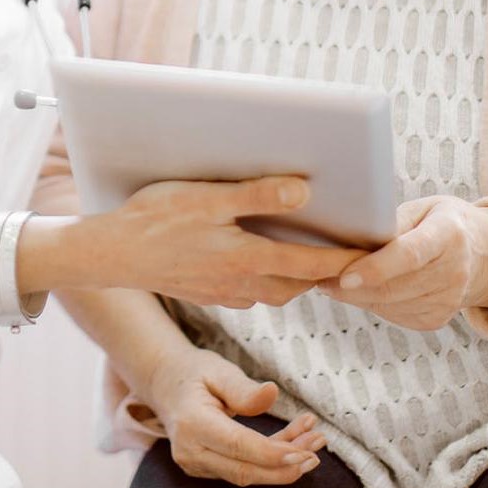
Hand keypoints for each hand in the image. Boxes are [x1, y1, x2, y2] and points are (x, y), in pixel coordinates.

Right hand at [91, 176, 364, 307]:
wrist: (110, 253)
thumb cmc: (154, 218)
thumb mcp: (206, 197)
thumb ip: (256, 195)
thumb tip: (304, 194)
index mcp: (247, 259)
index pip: (312, 263)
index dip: (347, 260)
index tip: (376, 254)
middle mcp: (241, 283)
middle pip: (300, 283)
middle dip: (329, 271)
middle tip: (355, 254)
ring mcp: (224, 293)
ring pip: (277, 290)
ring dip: (300, 276)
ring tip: (317, 255)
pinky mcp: (208, 293)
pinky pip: (252, 291)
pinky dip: (271, 278)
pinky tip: (266, 260)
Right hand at [147, 346, 324, 485]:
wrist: (167, 383)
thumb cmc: (194, 372)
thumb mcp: (218, 369)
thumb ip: (244, 388)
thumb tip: (272, 394)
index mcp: (192, 422)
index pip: (238, 446)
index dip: (273, 453)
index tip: (304, 452)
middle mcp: (191, 450)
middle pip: (244, 469)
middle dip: (284, 465)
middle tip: (316, 451)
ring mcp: (196, 463)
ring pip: (245, 472)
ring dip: (281, 463)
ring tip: (311, 443)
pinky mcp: (205, 466)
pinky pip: (240, 468)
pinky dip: (268, 459)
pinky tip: (291, 443)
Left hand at [319, 197, 487, 329]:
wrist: (482, 252)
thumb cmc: (439, 220)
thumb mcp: (421, 208)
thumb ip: (391, 223)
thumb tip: (348, 237)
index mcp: (449, 234)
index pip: (410, 255)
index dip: (377, 268)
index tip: (345, 277)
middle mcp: (454, 272)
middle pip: (395, 286)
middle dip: (352, 287)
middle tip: (317, 276)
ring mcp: (449, 300)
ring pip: (391, 305)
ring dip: (356, 297)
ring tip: (328, 282)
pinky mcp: (438, 318)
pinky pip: (395, 315)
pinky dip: (372, 303)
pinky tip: (357, 291)